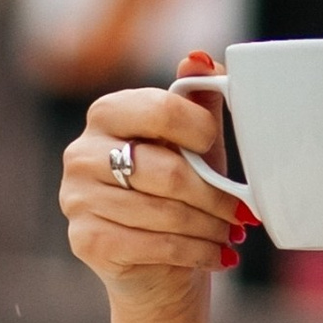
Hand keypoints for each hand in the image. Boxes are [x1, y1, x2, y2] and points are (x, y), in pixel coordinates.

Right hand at [61, 51, 255, 322]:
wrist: (155, 264)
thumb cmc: (178, 193)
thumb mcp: (194, 143)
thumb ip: (198, 99)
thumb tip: (200, 59)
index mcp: (107, 113)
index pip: (162, 110)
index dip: (202, 130)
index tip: (220, 149)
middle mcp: (81, 152)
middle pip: (167, 170)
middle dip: (215, 196)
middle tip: (244, 212)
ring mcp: (77, 198)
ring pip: (164, 212)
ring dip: (210, 228)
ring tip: (232, 235)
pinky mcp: (86, 240)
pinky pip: (154, 245)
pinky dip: (195, 252)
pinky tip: (218, 255)